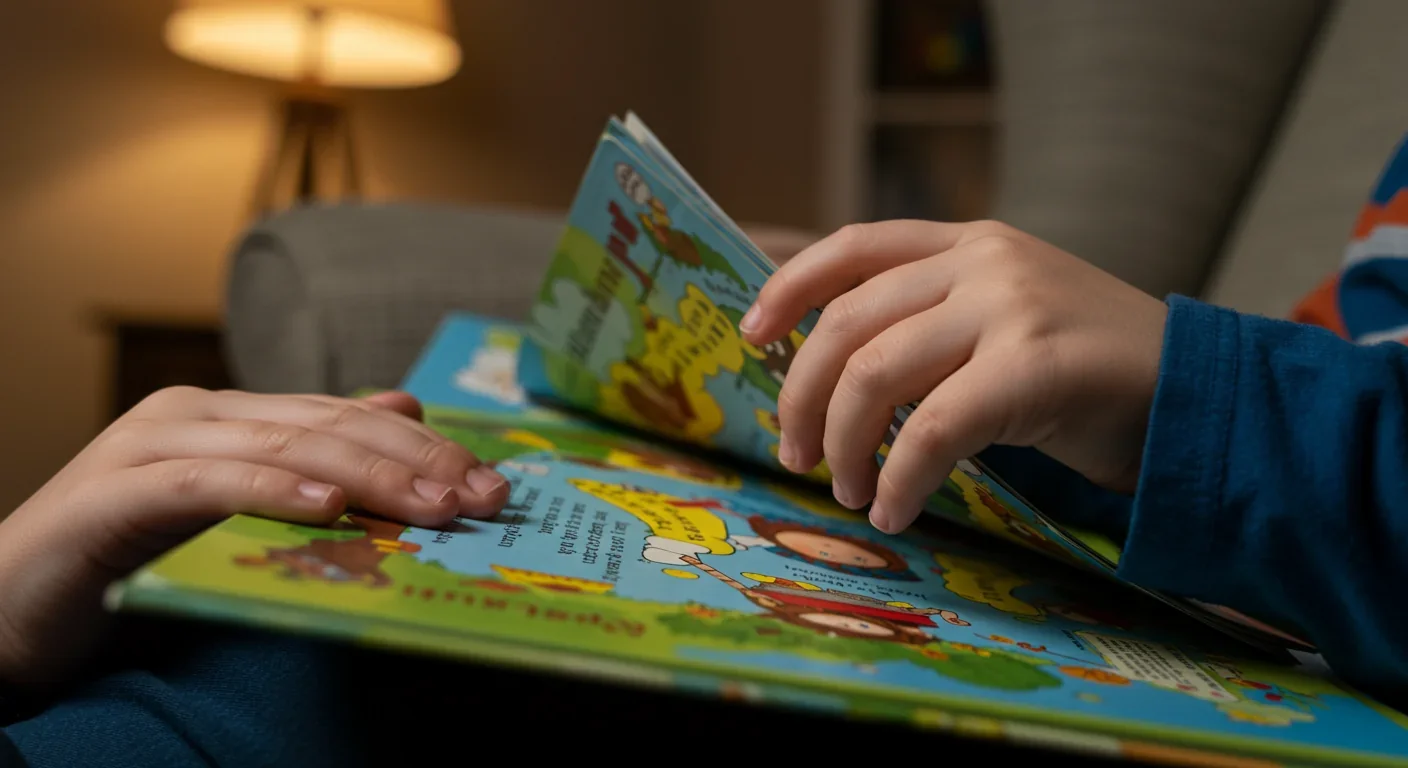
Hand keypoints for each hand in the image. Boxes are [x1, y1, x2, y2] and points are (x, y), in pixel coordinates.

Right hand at [0, 387, 509, 689]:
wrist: (6, 611)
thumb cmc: (130, 567)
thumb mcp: (238, 514)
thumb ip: (313, 464)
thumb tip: (403, 404)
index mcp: (230, 416)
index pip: (346, 417)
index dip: (424, 445)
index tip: (491, 484)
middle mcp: (193, 416)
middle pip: (327, 426)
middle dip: (414, 459)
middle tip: (481, 496)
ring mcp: (149, 446)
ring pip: (280, 448)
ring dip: (366, 476)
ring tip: (431, 503)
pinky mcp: (112, 495)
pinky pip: (207, 485)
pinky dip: (273, 492)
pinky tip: (329, 509)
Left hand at [738, 220, 1166, 534]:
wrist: (1197, 395)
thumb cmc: (1089, 374)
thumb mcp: (1003, 323)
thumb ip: (932, 324)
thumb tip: (832, 374)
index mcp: (970, 242)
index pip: (855, 244)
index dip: (790, 286)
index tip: (752, 335)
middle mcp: (984, 260)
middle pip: (848, 321)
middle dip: (802, 396)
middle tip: (796, 455)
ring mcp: (1011, 305)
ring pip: (876, 371)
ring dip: (844, 443)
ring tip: (851, 491)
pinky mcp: (1036, 365)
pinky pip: (933, 427)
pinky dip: (899, 477)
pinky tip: (896, 510)